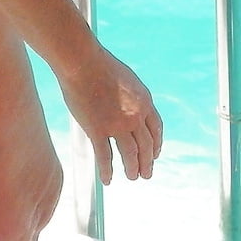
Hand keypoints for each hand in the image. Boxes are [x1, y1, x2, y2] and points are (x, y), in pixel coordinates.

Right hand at [59, 42, 162, 183]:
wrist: (83, 61)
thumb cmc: (100, 64)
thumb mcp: (126, 78)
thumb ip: (130, 95)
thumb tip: (128, 104)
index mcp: (144, 101)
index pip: (156, 129)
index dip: (157, 144)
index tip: (155, 154)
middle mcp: (135, 116)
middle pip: (146, 146)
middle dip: (147, 162)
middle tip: (146, 173)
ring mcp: (117, 125)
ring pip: (130, 155)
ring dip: (132, 168)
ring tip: (133, 177)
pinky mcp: (98, 130)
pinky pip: (105, 157)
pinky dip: (107, 170)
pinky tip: (107, 179)